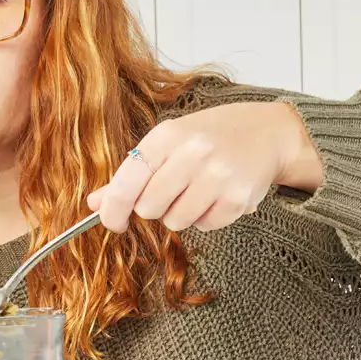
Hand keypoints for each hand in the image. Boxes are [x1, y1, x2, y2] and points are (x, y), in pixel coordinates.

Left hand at [86, 101, 322, 233]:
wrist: (266, 132)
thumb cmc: (209, 137)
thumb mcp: (168, 144)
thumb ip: (130, 175)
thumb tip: (94, 204)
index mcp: (168, 135)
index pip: (127, 182)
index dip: (113, 210)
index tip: (112, 221)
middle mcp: (193, 153)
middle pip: (149, 208)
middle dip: (154, 207)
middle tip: (171, 191)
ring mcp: (217, 176)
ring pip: (175, 221)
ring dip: (180, 214)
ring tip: (197, 191)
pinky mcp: (237, 198)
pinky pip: (204, 226)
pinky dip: (206, 218)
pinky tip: (217, 196)